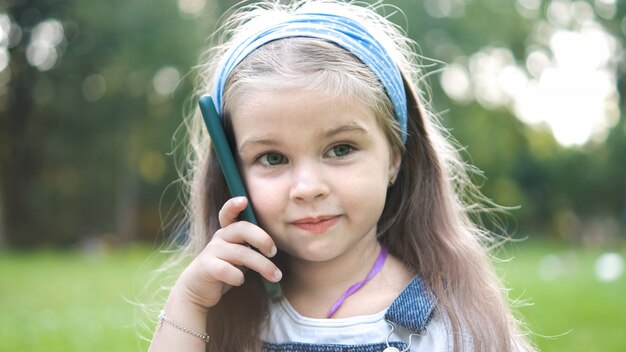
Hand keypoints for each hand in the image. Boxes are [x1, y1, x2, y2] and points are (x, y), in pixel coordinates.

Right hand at [169, 196, 281, 311]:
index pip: (229, 213)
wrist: (200, 289)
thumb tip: (278, 246)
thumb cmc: (227, 268)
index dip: (234, 205)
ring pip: (241, 253)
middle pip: (242, 229)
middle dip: (262, 239)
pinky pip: (226, 269)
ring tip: (275, 276)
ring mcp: (211, 251)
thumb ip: (252, 245)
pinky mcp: (206, 266)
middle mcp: (220, 237)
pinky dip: (237, 276)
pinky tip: (240, 281)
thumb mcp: (240, 253)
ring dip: (262, 265)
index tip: (244, 200)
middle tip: (273, 252)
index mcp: (229, 231)